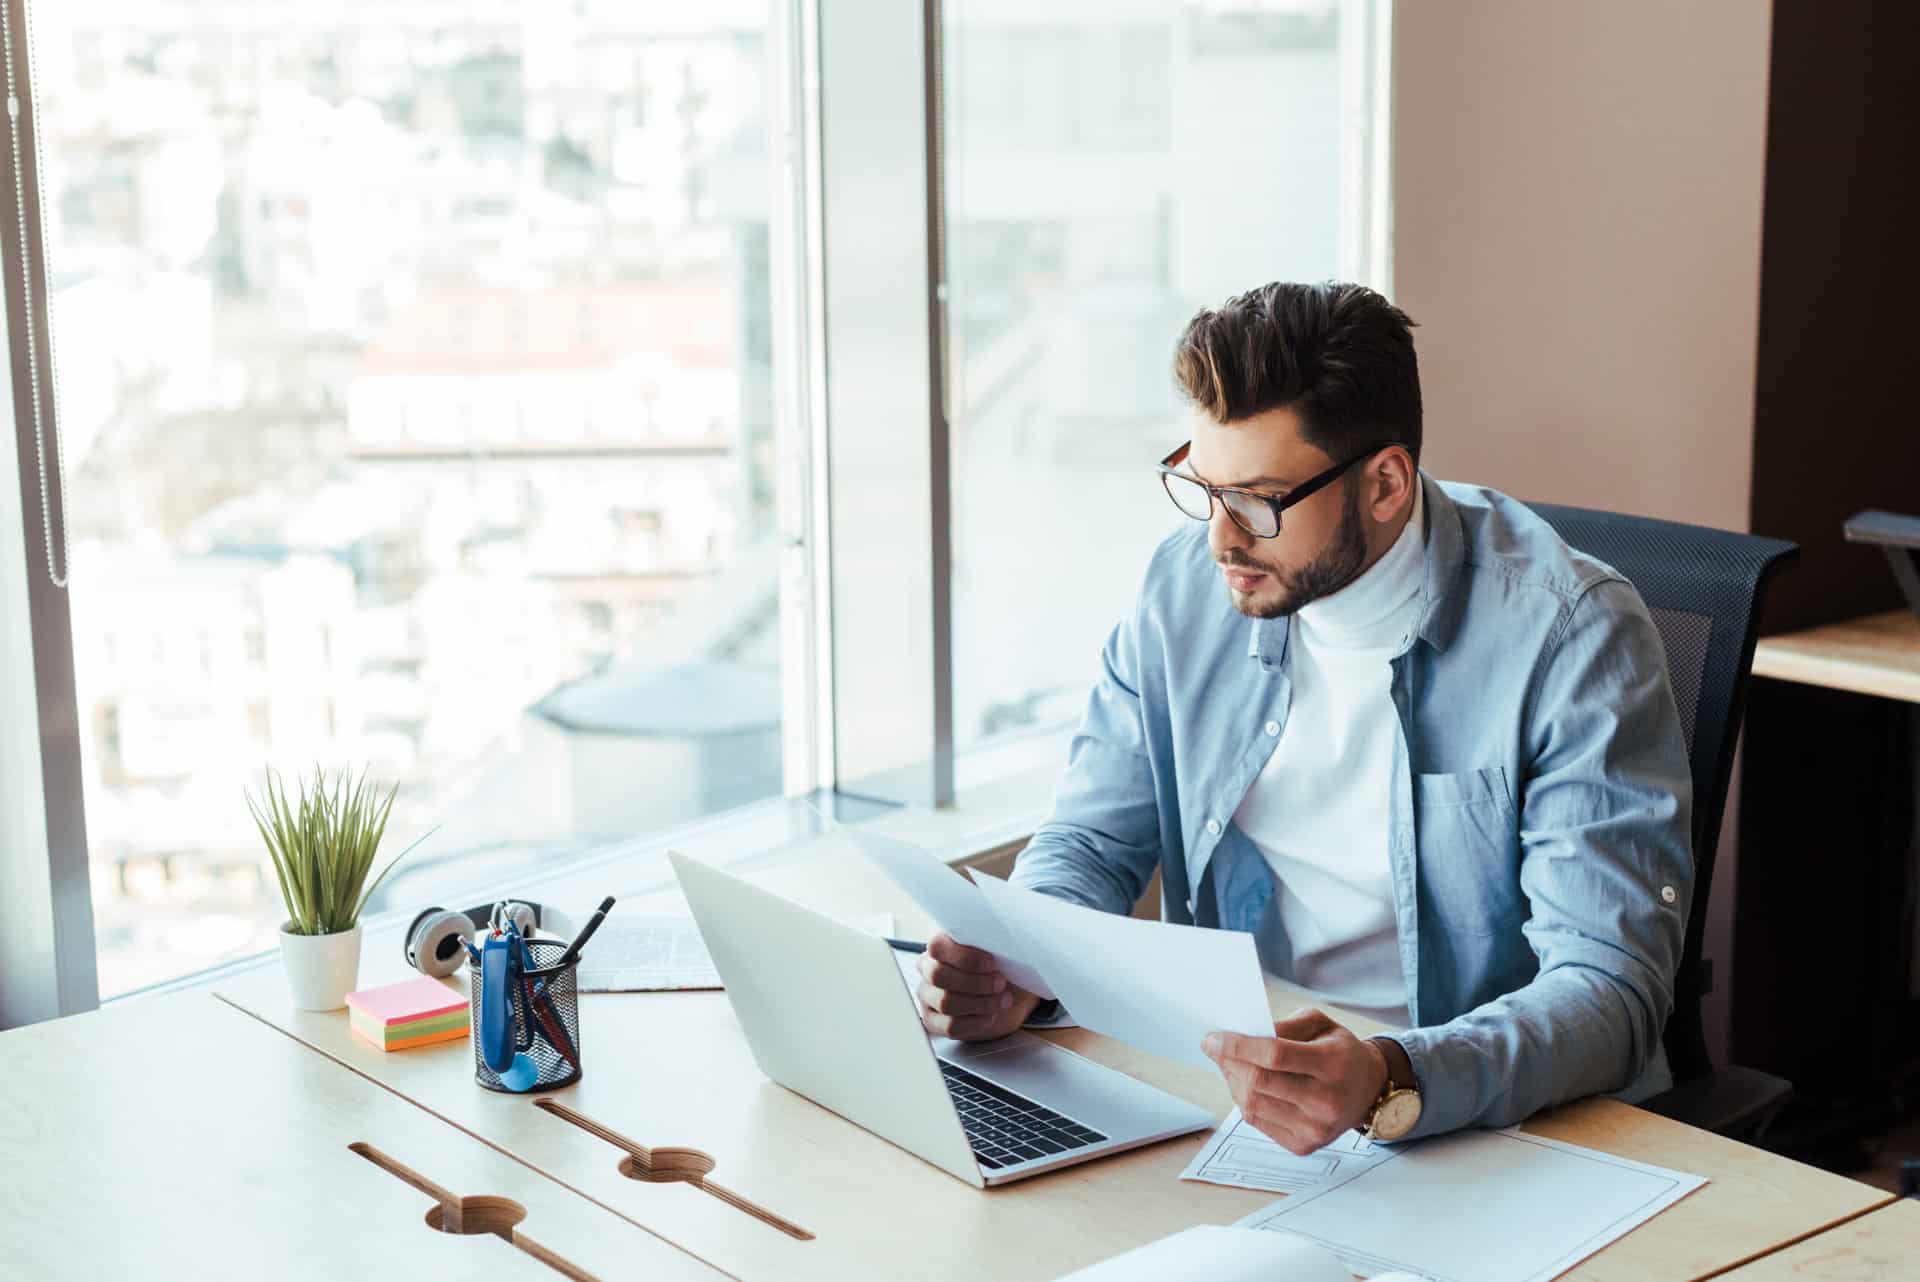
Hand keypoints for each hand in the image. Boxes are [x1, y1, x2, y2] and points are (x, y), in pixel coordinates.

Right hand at [915, 932, 1041, 1040]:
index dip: (965, 957)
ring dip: (981, 1003)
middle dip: (976, 982)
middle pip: (938, 975)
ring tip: (1001, 1000)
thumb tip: (1001, 940)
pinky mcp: (934, 1021)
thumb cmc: (999, 967)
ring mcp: (928, 996)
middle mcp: (927, 969)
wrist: (1008, 992)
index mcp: (939, 945)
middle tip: (1000, 983)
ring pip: (946, 1002)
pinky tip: (991, 1015)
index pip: (937, 947)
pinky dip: (977, 1021)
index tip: (992, 963)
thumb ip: (990, 943)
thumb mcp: (997, 949)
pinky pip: (951, 1025)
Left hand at [1201, 1008, 1389, 1154]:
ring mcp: (1314, 1129)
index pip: (1274, 1056)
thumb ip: (1285, 1026)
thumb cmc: (1341, 1052)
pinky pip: (1257, 1122)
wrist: (1369, 1091)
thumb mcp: (1320, 1024)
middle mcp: (1325, 1101)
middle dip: (1227, 1061)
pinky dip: (1243, 1100)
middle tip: (1214, 1047)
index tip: (1212, 1037)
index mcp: (1333, 1065)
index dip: (1237, 1046)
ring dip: (1232, 1080)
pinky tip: (1245, 1084)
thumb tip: (1245, 1034)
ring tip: (1230, 1063)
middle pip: (1258, 1082)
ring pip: (1252, 1104)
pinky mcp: (1304, 1145)